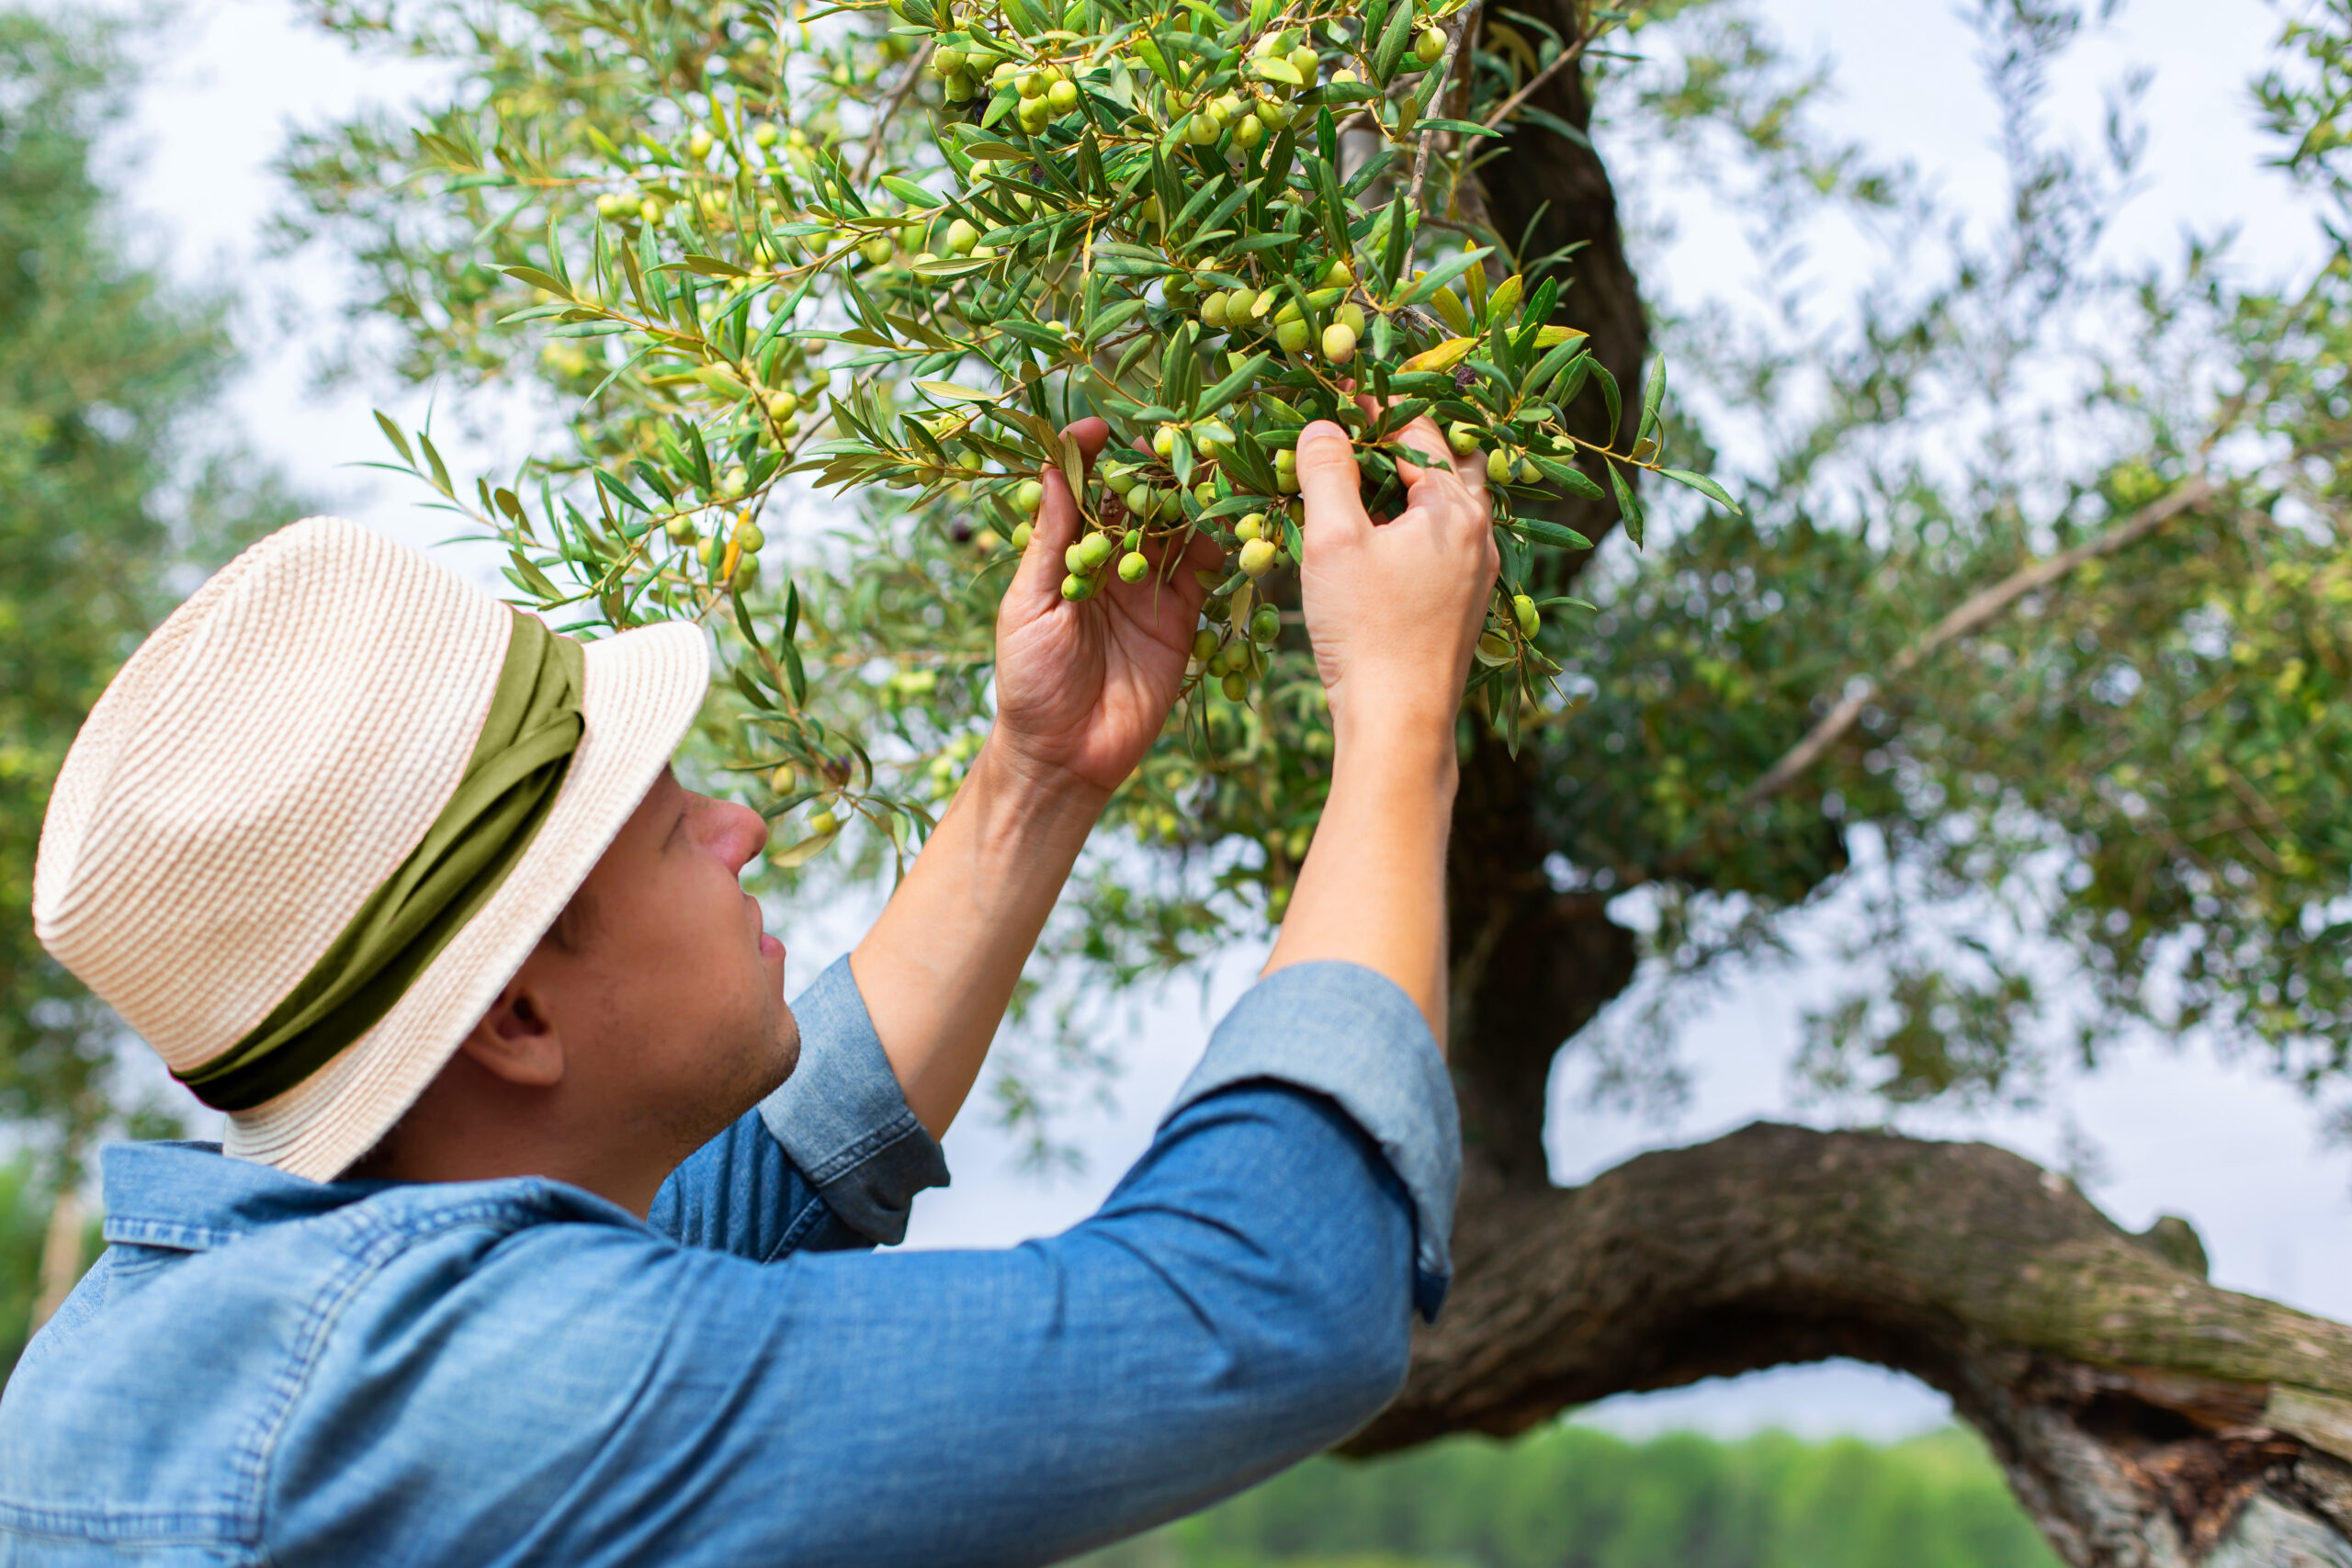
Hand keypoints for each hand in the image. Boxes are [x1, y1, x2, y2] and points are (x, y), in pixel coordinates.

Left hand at [991, 417, 1218, 797]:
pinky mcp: (1182, 618)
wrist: (1065, 756)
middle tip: (1176, 442)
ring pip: (1177, 530)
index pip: (1083, 491)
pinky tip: (1226, 529)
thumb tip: (1051, 468)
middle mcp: (1110, 563)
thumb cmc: (1029, 682)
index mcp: (1065, 553)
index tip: (1103, 426)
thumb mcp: (1030, 604)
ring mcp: (1149, 588)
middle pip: (1138, 502)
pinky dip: (1219, 548)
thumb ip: (1050, 539)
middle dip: (1155, 471)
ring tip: (1209, 478)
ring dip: (1192, 504)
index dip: (1093, 457)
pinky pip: (1205, 573)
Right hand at [1293, 408, 1496, 744]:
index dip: (1373, 406)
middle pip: (1447, 462)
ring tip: (1360, 479)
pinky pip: (1443, 544)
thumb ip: (1327, 472)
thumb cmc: (1366, 630)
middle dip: (1405, 440)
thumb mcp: (1334, 542)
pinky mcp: (1463, 607)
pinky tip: (1377, 540)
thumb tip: (1323, 426)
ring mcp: (1478, 573)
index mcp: (1457, 508)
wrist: (1398, 723)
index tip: (1335, 394)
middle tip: (1358, 428)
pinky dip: (1412, 525)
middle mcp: (1480, 535)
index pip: (1418, 429)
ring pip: (1447, 505)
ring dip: (1409, 485)